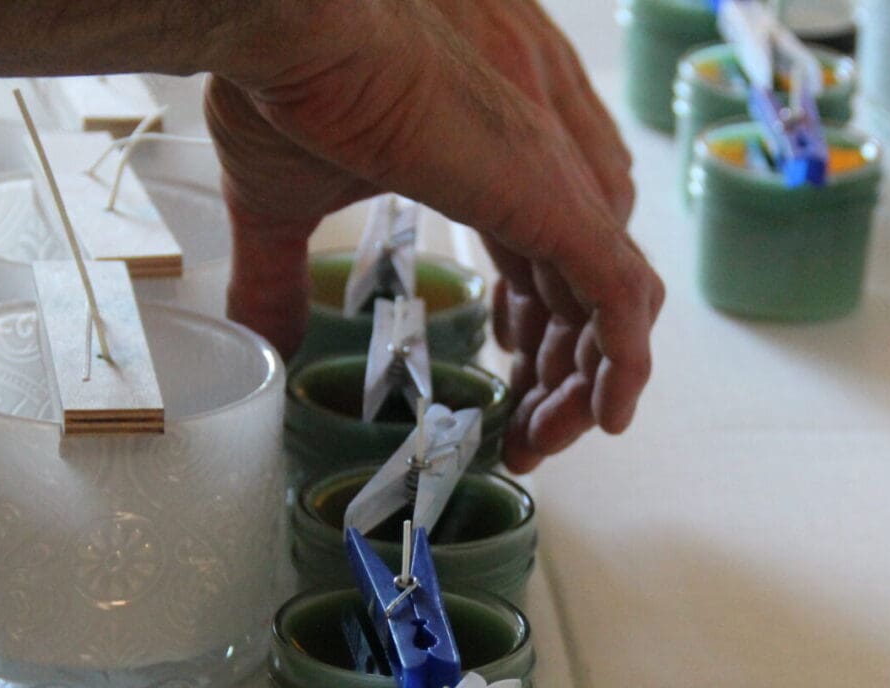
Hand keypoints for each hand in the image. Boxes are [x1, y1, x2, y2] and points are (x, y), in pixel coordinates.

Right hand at [206, 0, 661, 470]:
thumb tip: (263, 346)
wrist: (296, 22)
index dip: (539, 335)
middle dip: (563, 375)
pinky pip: (625, 298)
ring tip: (547, 442)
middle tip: (526, 437)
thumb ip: (281, 279)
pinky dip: (627, 363)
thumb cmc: (286, 87)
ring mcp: (556, 183)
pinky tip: (605, 418)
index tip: (507, 385)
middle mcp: (540, 172)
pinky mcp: (560, 198)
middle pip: (585, 294)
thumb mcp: (279, 208)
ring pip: (613, 306)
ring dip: (589, 385)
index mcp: (492, 167)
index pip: (546, 266)